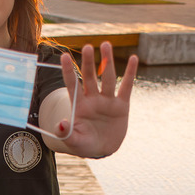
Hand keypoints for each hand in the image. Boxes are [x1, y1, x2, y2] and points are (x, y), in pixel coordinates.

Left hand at [56, 42, 137, 158]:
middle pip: (90, 77)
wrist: (102, 150)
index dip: (68, 71)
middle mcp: (93, 99)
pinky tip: (133, 59)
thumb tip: (61, 123)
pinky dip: (130, 73)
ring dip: (107, 61)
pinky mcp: (121, 105)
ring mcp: (107, 101)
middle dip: (89, 63)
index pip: (72, 85)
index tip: (63, 56)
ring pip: (108, 78)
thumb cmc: (84, 145)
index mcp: (79, 106)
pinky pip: (126, 87)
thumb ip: (66, 133)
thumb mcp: (74, 142)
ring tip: (106, 44)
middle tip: (88, 46)